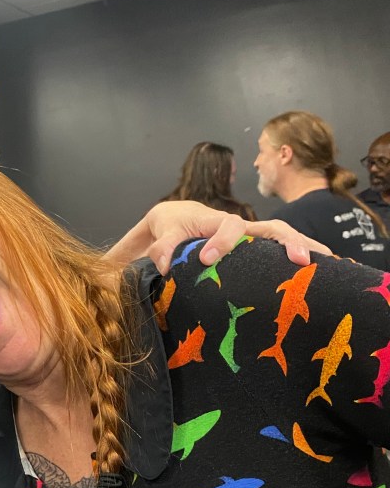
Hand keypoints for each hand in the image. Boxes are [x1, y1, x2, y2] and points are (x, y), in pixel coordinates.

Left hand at [107, 201, 329, 274]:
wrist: (177, 218)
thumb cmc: (171, 225)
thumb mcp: (160, 232)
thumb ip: (161, 247)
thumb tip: (165, 266)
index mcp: (214, 221)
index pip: (226, 225)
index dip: (221, 241)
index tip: (206, 259)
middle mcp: (238, 227)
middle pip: (270, 227)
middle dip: (285, 240)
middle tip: (299, 260)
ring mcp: (250, 238)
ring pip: (281, 235)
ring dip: (303, 246)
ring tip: (327, 264)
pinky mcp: (256, 250)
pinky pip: (282, 250)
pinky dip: (304, 255)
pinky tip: (325, 269)